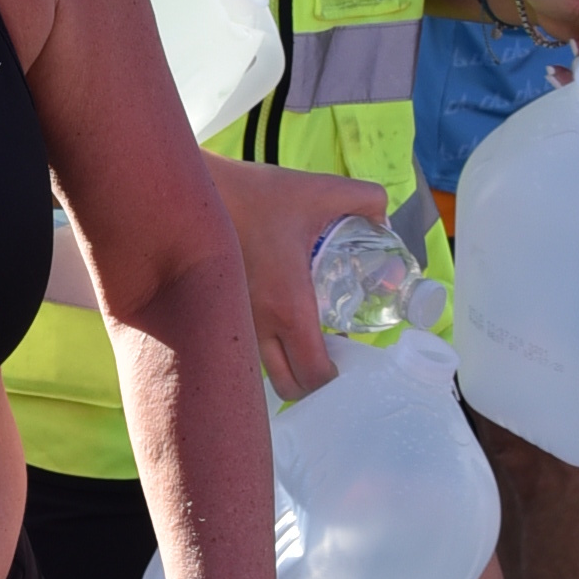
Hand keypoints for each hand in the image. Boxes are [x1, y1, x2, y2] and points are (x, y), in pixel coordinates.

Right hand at [208, 157, 389, 397]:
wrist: (195, 196)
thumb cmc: (257, 196)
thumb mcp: (321, 190)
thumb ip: (366, 199)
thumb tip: (384, 219)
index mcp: (288, 306)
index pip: (313, 374)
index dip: (334, 380)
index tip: (347, 364)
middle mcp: (258, 326)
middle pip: (289, 388)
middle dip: (313, 383)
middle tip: (329, 357)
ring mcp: (235, 325)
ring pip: (264, 373)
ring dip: (288, 368)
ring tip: (305, 342)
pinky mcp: (218, 315)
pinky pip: (245, 349)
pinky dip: (265, 351)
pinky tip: (275, 322)